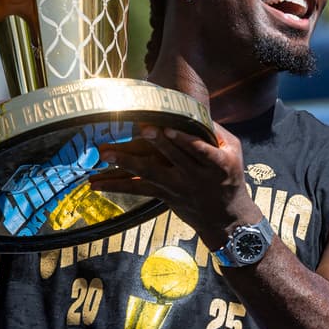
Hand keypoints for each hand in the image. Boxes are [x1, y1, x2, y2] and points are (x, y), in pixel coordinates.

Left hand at [91, 122, 262, 248]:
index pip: (199, 149)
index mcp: (216, 163)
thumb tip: (193, 109)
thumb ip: (214, 131)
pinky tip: (95, 183)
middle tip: (140, 129)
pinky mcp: (162, 195)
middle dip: (156, 143)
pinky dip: (115, 185)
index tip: (168, 128)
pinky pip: (136, 189)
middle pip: (171, 158)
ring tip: (105, 154)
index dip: (183, 140)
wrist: (226, 219)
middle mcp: (194, 176)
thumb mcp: (234, 151)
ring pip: (149, 175)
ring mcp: (176, 187)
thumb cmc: (230, 176)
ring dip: (125, 163)